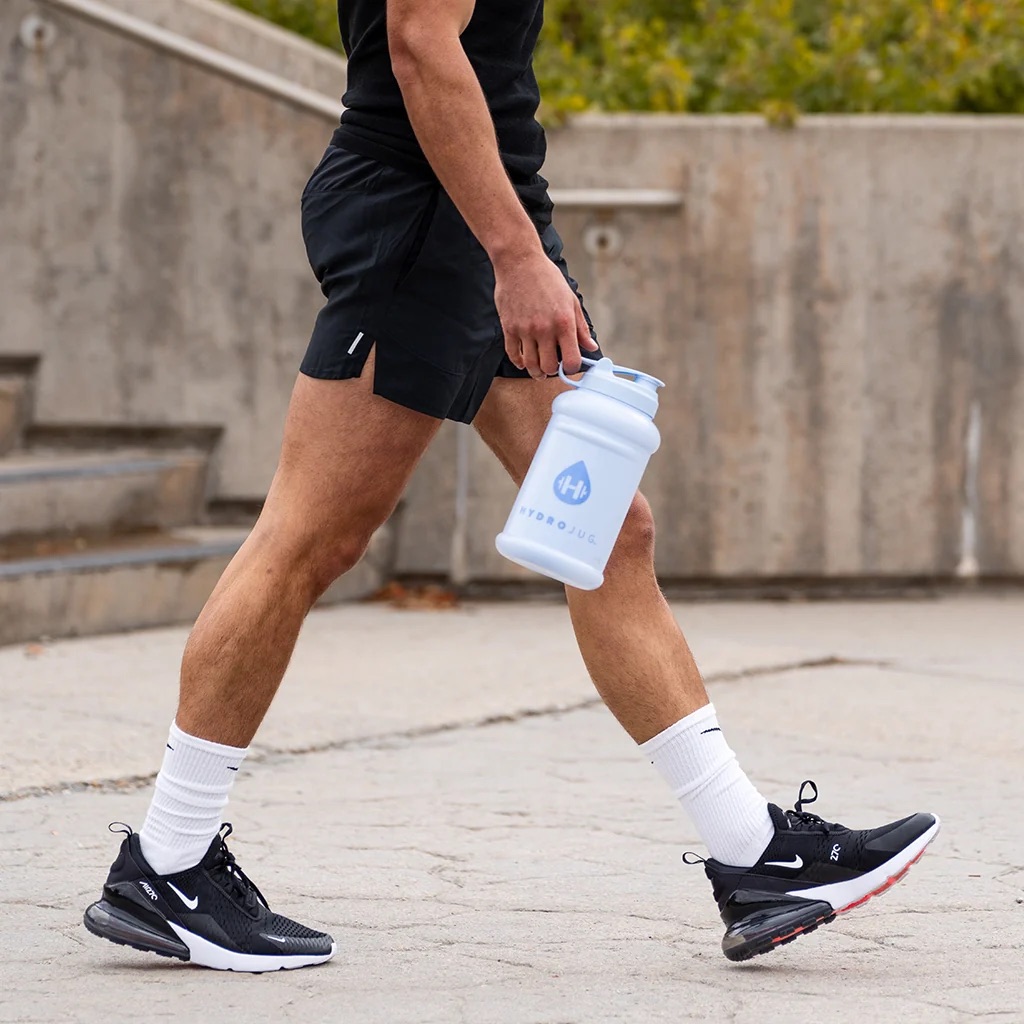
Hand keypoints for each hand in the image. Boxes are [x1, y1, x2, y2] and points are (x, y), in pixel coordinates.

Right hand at [493, 249, 599, 377]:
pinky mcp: (509, 327)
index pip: (571, 360)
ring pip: (530, 364)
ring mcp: (525, 330)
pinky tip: (523, 361)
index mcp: (564, 322)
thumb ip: (581, 327)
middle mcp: (545, 329)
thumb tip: (591, 346)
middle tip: (553, 367)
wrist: (519, 262)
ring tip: (539, 371)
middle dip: (553, 371)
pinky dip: (519, 362)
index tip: (570, 366)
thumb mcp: (571, 300)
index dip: (572, 368)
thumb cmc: (547, 278)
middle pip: (549, 367)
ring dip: (536, 372)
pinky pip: (513, 354)